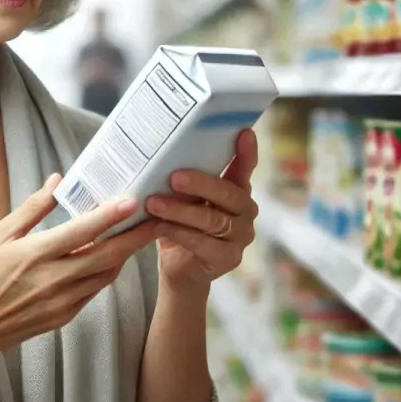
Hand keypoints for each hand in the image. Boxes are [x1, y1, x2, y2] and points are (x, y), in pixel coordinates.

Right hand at [0, 175, 156, 368]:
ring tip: (141, 234)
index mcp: (36, 254)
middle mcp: (54, 279)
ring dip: (126, 255)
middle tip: (159, 219)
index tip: (133, 201)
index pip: (83, 232)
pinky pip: (94, 290)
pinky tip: (113, 257)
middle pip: (108, 256)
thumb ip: (33, 208)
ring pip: (106, 275)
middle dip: (137, 237)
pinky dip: (107, 271)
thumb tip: (57, 179)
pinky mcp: (65, 316)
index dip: (111, 216)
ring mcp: (62, 301)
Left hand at [146, 129, 258, 295]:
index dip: (246, 152)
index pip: (245, 168)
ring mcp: (241, 236)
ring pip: (211, 219)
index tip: (244, 132)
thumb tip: (162, 155)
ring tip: (154, 203)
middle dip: (200, 183)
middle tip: (174, 177)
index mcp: (237, 190)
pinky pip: (203, 243)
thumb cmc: (180, 224)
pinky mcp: (229, 258)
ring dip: (180, 210)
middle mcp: (245, 211)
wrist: (177, 269)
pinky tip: (159, 226)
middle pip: (228, 193)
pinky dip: (179, 233)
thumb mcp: (183, 198)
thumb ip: (183, 181)